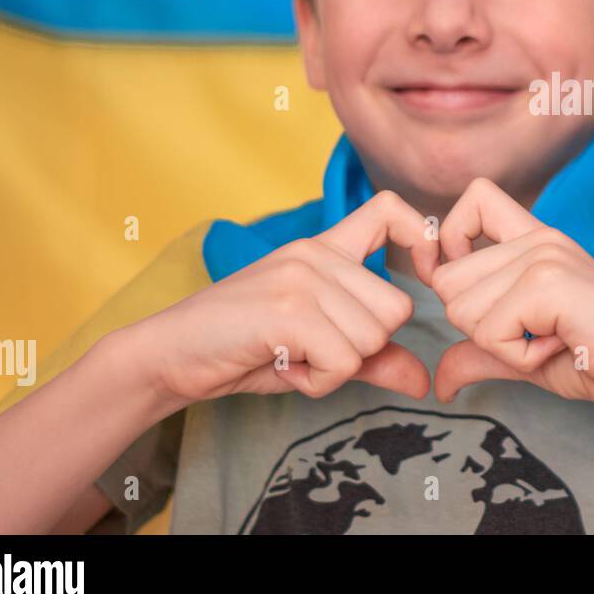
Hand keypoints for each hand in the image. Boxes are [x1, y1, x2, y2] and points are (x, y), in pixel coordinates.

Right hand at [131, 191, 439, 408]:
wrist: (168, 357)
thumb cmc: (244, 349)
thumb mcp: (318, 350)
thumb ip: (373, 358)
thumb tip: (424, 381)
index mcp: (325, 249)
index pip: (390, 211)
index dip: (423, 240)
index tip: (424, 280)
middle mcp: (316, 254)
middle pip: (396, 309)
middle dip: (363, 349)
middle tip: (313, 351)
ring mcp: (301, 278)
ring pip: (373, 339)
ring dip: (337, 369)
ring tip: (293, 357)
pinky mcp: (288, 310)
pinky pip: (345, 363)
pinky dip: (319, 383)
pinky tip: (284, 368)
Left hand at [430, 178, 593, 419]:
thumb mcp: (524, 354)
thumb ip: (481, 351)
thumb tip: (439, 379)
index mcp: (534, 240)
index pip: (475, 198)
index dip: (447, 241)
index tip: (465, 285)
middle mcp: (538, 239)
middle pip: (448, 279)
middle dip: (476, 325)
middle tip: (532, 334)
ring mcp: (544, 256)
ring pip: (462, 310)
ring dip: (501, 346)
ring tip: (551, 340)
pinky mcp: (549, 284)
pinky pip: (490, 333)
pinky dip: (518, 358)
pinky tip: (559, 346)